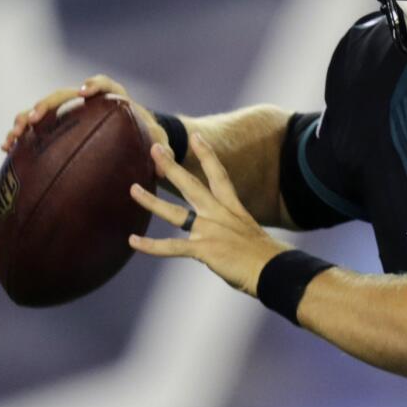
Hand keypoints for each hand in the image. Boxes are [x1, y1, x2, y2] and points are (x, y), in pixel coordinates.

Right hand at [1, 74, 167, 172]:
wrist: (137, 139)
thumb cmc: (150, 138)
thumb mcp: (159, 143)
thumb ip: (163, 149)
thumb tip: (163, 161)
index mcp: (114, 97)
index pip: (105, 84)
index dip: (94, 84)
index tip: (84, 92)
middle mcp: (88, 101)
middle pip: (64, 95)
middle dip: (47, 104)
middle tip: (36, 118)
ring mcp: (70, 113)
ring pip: (44, 110)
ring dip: (26, 119)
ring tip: (13, 135)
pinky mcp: (58, 127)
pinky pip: (37, 128)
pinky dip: (22, 136)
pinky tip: (6, 149)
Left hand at [128, 132, 289, 295]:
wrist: (273, 270)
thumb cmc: (265, 258)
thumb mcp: (249, 235)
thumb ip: (232, 233)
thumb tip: (226, 240)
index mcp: (233, 209)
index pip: (219, 176)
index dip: (207, 155)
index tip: (196, 137)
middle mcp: (219, 215)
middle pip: (192, 185)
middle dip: (172, 166)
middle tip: (155, 148)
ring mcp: (210, 230)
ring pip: (174, 213)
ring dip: (152, 202)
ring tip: (133, 190)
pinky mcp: (204, 249)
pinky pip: (172, 246)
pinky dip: (151, 245)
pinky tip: (133, 241)